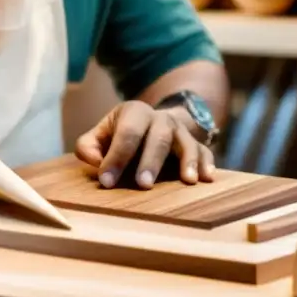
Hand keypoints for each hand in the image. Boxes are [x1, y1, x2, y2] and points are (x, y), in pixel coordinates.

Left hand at [75, 100, 214, 188]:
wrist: (151, 123)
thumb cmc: (121, 135)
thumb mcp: (101, 135)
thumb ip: (89, 146)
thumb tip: (95, 161)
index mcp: (134, 112)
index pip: (126, 133)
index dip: (116, 157)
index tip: (106, 181)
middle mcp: (160, 119)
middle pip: (158, 137)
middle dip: (151, 161)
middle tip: (143, 185)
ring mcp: (180, 131)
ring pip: (186, 142)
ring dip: (187, 161)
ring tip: (187, 181)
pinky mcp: (196, 144)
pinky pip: (205, 151)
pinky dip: (207, 163)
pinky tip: (207, 178)